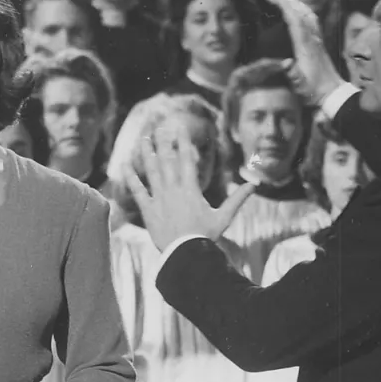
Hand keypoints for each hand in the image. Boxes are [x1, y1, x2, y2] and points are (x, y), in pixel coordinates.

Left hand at [127, 126, 255, 255]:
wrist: (185, 254)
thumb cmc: (206, 236)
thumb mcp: (224, 217)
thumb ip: (238, 199)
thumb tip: (255, 185)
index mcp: (191, 189)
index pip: (186, 159)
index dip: (183, 142)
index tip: (180, 128)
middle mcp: (173, 190)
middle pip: (167, 160)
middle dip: (163, 142)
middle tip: (159, 127)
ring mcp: (159, 199)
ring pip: (151, 171)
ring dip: (147, 153)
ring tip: (144, 139)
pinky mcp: (148, 210)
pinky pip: (137, 190)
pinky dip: (131, 177)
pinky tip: (126, 165)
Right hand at [264, 0, 343, 107]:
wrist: (333, 94)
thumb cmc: (314, 91)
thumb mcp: (301, 86)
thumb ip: (293, 74)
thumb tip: (285, 63)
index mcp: (305, 45)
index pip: (293, 18)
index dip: (282, 3)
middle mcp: (312, 38)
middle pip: (300, 10)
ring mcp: (317, 39)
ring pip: (306, 13)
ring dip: (293, 2)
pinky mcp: (318, 42)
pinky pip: (310, 19)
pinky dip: (300, 10)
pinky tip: (296, 10)